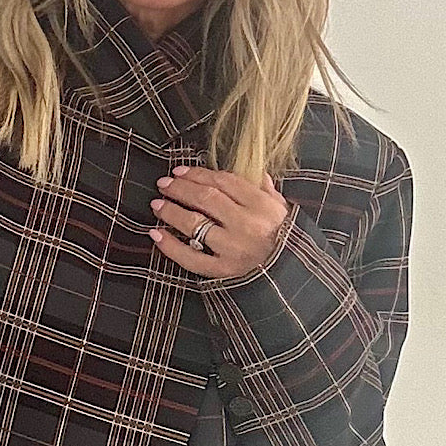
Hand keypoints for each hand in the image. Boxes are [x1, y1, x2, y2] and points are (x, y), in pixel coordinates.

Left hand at [148, 165, 289, 280]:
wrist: (289, 274)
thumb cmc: (284, 238)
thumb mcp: (281, 209)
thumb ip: (265, 189)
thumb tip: (254, 171)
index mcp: (261, 205)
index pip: (223, 182)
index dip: (198, 174)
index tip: (179, 171)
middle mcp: (246, 224)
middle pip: (206, 199)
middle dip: (180, 188)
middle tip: (163, 184)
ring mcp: (232, 248)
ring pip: (195, 224)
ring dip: (171, 212)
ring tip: (157, 204)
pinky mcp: (222, 270)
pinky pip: (191, 258)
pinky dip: (170, 246)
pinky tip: (156, 234)